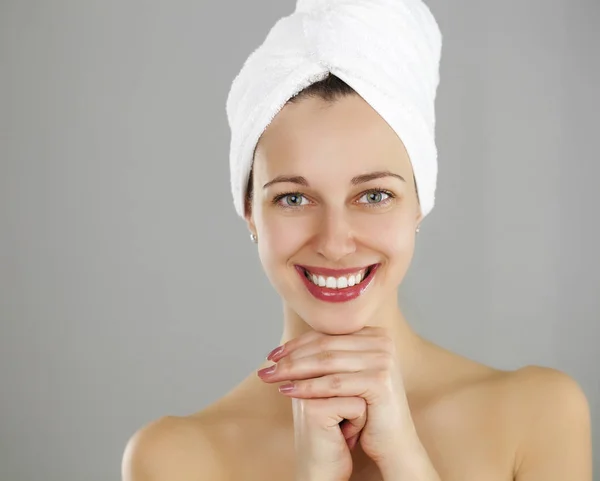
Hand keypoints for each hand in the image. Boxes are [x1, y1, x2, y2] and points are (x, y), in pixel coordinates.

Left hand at [258, 327, 419, 477]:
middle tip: (266, 366)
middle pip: (325, 346)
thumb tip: (291, 343)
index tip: (272, 355)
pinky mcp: (380, 380)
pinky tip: (289, 391)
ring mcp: (383, 359)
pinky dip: (308, 387)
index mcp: (374, 335)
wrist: (391, 441)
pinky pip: (334, 383)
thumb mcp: (348, 374)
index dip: (296, 344)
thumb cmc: (365, 408)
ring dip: (294, 369)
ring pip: (326, 362)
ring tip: (272, 377)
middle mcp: (382, 342)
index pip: (327, 334)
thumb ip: (330, 355)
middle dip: (291, 356)